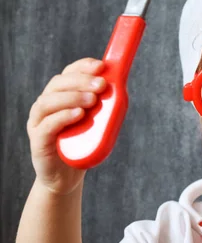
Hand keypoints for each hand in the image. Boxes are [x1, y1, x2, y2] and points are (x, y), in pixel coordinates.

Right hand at [27, 58, 106, 194]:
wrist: (67, 177)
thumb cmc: (83, 146)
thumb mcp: (97, 122)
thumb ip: (105, 106)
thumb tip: (121, 86)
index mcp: (60, 97)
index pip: (67, 74)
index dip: (83, 67)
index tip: (101, 66)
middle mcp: (46, 106)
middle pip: (58, 84)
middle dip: (81, 81)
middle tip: (101, 85)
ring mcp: (38, 123)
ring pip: (49, 102)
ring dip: (73, 97)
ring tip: (92, 100)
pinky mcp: (38, 141)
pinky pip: (47, 125)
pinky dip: (63, 117)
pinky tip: (78, 115)